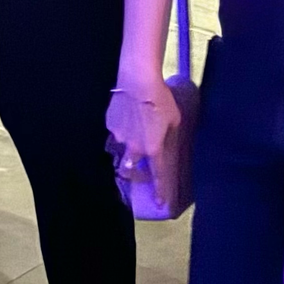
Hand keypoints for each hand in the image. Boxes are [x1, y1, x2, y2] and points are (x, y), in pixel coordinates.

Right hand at [105, 77, 182, 201]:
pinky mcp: (109, 122)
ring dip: (126, 144)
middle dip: (131, 172)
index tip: (160, 203)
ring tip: (132, 129)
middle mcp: (133, 148)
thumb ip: (168, 136)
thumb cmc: (161, 99)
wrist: (138, 80)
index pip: (157, 175)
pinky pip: (115, 130)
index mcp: (152, 149)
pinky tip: (126, 112)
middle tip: (134, 167)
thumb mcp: (174, 120)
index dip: (160, 190)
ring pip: (121, 147)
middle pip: (129, 168)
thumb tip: (165, 143)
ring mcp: (118, 135)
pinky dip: (120, 126)